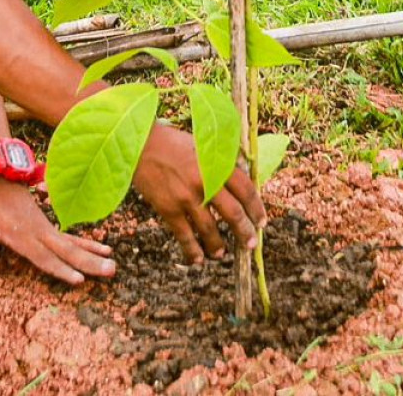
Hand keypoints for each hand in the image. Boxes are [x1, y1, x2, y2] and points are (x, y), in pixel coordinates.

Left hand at [0, 179, 116, 284]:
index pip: (43, 257)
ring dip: (94, 255)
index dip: (60, 269)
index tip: (79, 279)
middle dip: (88, 263)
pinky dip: (89, 244)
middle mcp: (40, 234)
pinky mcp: (52, 229)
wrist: (2, 182)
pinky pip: (73, 239)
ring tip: (113, 266)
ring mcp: (48, 230)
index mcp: (22, 236)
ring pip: (74, 245)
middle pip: (67, 251)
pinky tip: (105, 250)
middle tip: (110, 272)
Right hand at [132, 123, 262, 262]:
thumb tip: (239, 183)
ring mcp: (186, 197)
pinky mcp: (168, 208)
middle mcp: (205, 182)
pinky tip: (198, 259)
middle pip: (233, 213)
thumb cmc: (173, 142)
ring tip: (222, 254)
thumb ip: (220, 163)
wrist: (140, 145)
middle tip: (250, 244)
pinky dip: (192, 249)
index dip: (256, 208)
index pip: (245, 189)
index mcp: (217, 163)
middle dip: (244, 231)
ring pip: (209, 229)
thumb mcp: (203, 145)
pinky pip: (184, 235)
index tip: (261, 221)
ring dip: (218, 245)